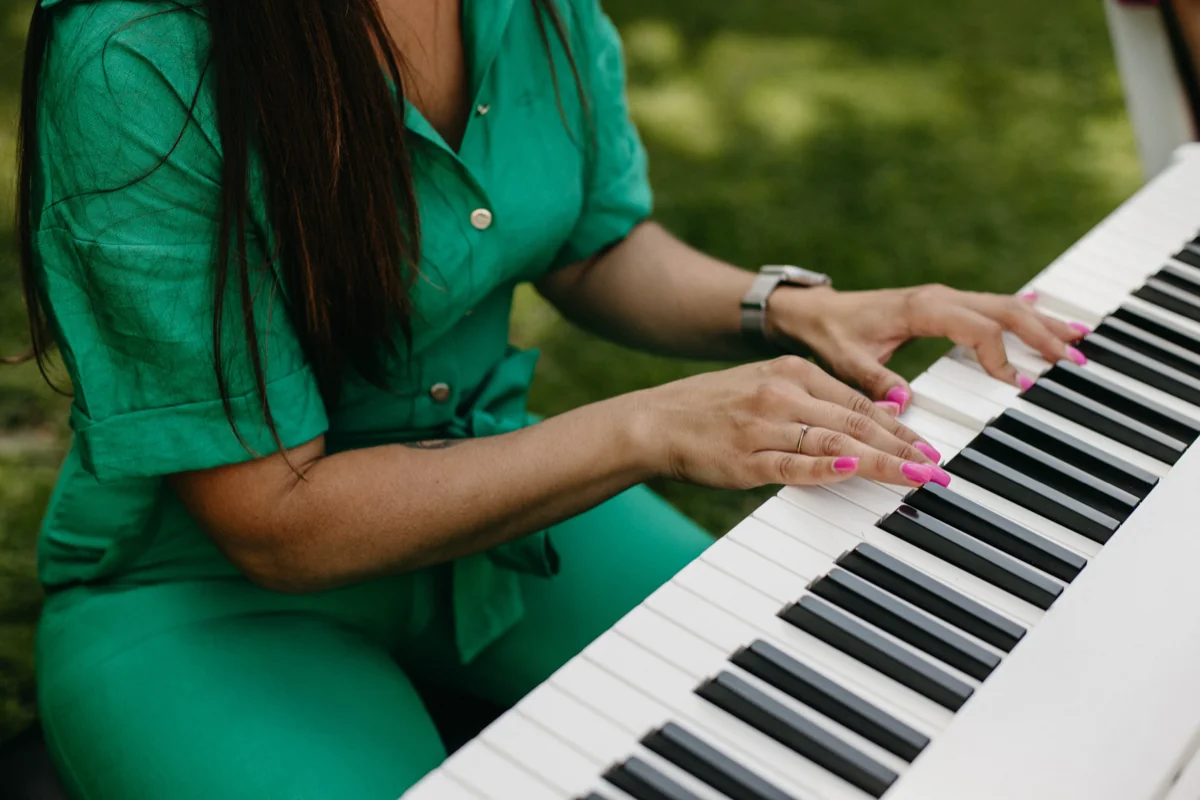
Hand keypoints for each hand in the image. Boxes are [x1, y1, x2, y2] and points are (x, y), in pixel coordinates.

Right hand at [630, 355, 948, 489]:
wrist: (657, 420)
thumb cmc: (716, 408)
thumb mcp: (769, 385)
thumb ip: (821, 398)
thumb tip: (881, 414)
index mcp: (791, 371)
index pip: (859, 401)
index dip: (901, 427)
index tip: (930, 448)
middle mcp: (781, 393)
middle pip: (855, 422)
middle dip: (903, 448)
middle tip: (937, 469)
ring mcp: (763, 427)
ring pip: (834, 442)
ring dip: (880, 461)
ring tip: (914, 476)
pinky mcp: (745, 460)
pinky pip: (793, 465)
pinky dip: (825, 468)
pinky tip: (853, 471)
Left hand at [766, 284, 1087, 406]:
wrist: (816, 312)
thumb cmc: (830, 334)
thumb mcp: (845, 360)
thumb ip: (872, 380)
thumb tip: (903, 403)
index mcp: (921, 308)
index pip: (976, 326)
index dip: (1000, 353)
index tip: (1015, 382)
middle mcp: (939, 299)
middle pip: (1004, 310)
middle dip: (1042, 332)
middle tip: (1075, 358)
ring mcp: (945, 300)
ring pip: (1005, 306)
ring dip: (1042, 322)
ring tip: (1080, 339)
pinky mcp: (945, 307)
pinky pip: (992, 308)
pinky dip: (1025, 316)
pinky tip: (1051, 319)